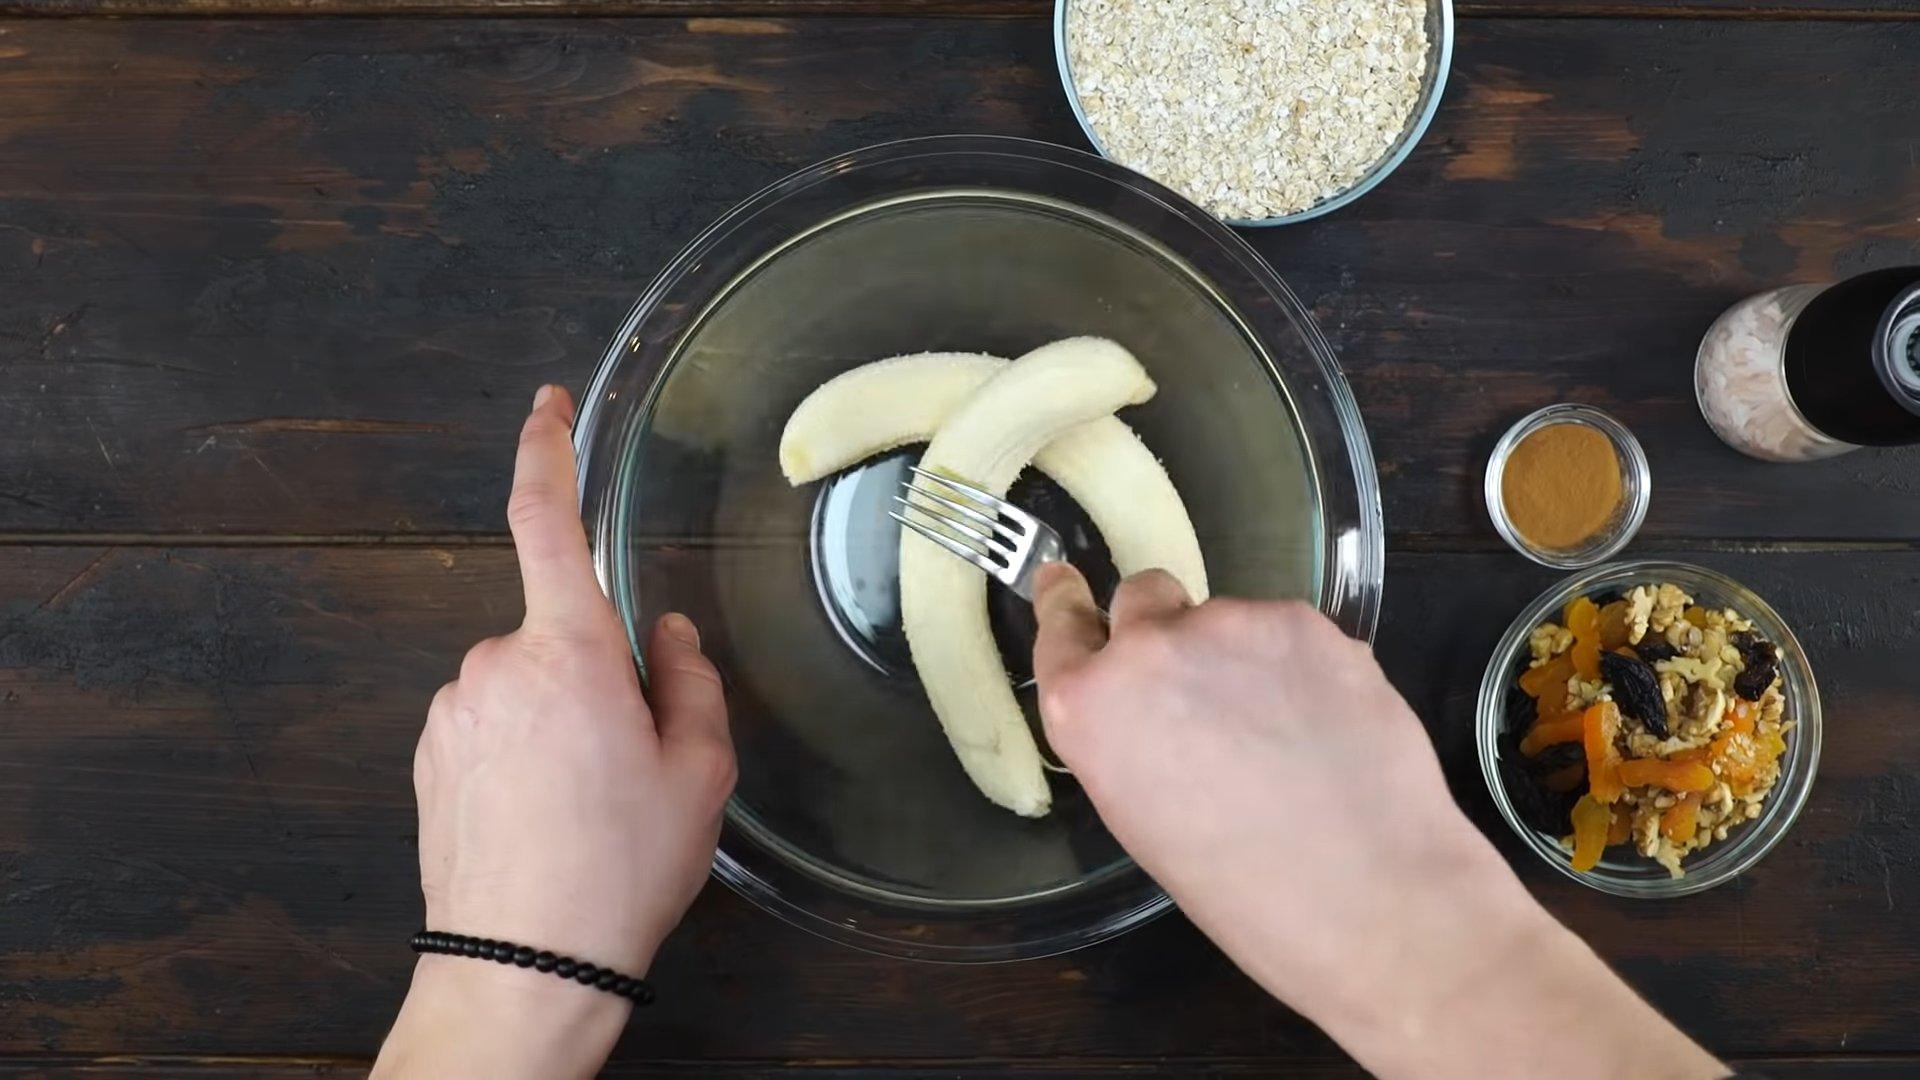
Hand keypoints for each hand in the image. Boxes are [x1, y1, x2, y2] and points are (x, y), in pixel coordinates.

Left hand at [375, 385, 734, 1078]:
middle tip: (633, 760)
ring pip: (524, 683)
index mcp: (570, 652)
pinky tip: (548, 816)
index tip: (546, 407)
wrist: (524, 963)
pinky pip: (490, 724)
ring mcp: (453, 712)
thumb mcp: (700, 772)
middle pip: (560, 632)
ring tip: (589, 804)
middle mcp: (496, 666)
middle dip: (598, 674)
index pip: (548, 521)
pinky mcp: (431, 755)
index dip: (546, 451)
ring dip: (558, 719)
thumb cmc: (617, 871)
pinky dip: (522, 752)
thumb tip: (670, 636)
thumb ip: (690, 681)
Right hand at [1031, 565, 1721, 1079]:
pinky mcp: (1304, 622)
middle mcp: (1147, 652)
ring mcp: (1228, 626)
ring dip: (1244, 656)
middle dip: (1166, 628)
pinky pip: (1287, 631)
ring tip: (1288, 733)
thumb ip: (1129, 740)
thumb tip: (1157, 706)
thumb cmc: (1248, 892)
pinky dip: (1301, 665)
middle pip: (1141, 598)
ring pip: (1225, 620)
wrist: (1371, 897)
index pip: (1061, 628)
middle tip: (1208, 688)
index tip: (1067, 583)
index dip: (1068, 605)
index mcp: (1089, 711)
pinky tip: (1328, 723)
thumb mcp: (1144, 820)